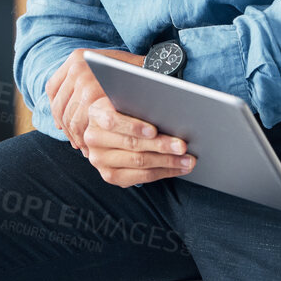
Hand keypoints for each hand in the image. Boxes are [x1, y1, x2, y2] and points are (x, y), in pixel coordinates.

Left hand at [46, 48, 142, 149]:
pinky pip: (78, 122)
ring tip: (85, 147)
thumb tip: (59, 122)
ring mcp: (83, 78)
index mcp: (76, 58)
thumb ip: (82, 88)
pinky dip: (82, 136)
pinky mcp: (93, 93)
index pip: (53, 89)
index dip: (56, 111)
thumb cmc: (132, 79)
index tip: (63, 126)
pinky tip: (90, 144)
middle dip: (68, 128)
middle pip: (60, 105)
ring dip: (75, 135)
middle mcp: (77, 66)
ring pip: (69, 116)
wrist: (156, 73)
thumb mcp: (104, 74)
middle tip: (78, 143)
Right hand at [80, 96, 195, 187]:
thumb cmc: (124, 112)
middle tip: (182, 146)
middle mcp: (93, 139)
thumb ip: (138, 106)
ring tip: (187, 159)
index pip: (113, 121)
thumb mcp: (125, 103)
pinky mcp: (110, 176)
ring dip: (167, 161)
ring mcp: (100, 160)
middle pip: (131, 144)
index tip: (154, 130)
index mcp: (96, 115)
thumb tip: (167, 112)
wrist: (107, 130)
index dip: (134, 126)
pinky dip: (163, 172)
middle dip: (160, 145)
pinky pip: (141, 177)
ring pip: (139, 162)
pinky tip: (178, 168)